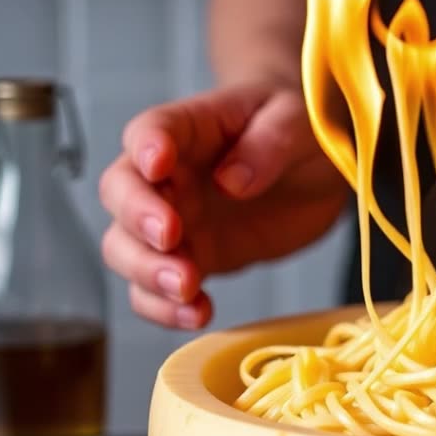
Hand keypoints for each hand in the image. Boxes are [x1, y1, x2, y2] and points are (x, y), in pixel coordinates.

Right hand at [98, 82, 347, 328]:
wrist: (314, 168)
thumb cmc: (297, 126)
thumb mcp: (297, 121)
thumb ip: (269, 143)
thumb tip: (232, 181)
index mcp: (190, 127)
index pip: (151, 129)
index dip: (146, 146)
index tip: (157, 164)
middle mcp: (168, 175)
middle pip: (121, 192)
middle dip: (136, 218)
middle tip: (170, 237)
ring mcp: (175, 220)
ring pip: (126, 248)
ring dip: (147, 271)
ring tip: (187, 288)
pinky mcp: (193, 259)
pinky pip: (157, 290)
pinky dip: (166, 308)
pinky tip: (198, 313)